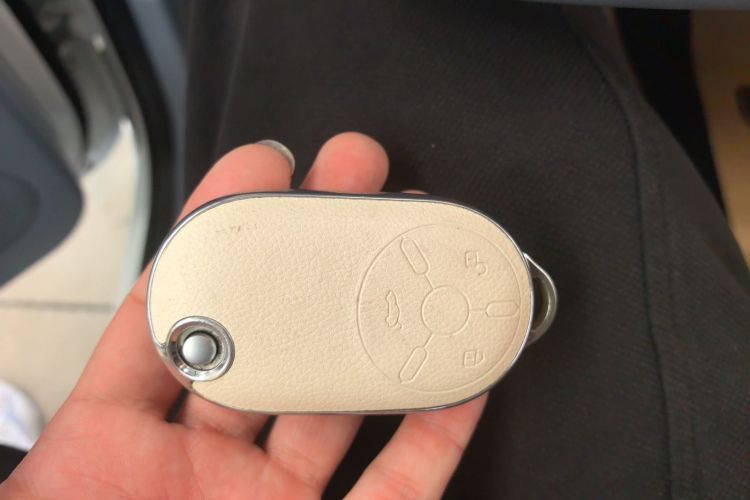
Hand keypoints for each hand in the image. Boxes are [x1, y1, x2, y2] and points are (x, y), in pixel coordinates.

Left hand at [0, 133, 485, 498]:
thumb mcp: (67, 486)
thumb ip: (97, 413)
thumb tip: (132, 316)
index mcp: (117, 452)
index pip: (177, 316)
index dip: (220, 235)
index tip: (260, 174)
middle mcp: (202, 472)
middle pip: (272, 340)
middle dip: (316, 256)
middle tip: (352, 184)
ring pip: (340, 403)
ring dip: (378, 331)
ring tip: (413, 264)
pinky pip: (397, 487)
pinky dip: (432, 433)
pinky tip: (456, 379)